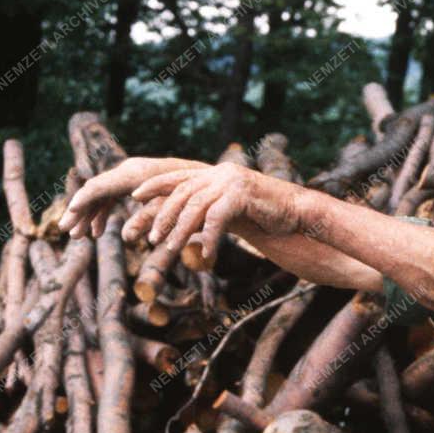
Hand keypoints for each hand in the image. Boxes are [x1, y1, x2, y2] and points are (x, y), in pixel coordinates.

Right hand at [59, 157, 204, 239]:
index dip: (82, 203)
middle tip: (67, 230)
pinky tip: (98, 232)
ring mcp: (131, 175)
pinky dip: (102, 214)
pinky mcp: (136, 183)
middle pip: (95, 190)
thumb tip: (131, 238)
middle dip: (79, 212)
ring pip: (101, 195)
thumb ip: (152, 217)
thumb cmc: (196, 195)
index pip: (99, 186)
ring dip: (88, 215)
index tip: (69, 217)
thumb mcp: (175, 207)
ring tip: (79, 236)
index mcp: (135, 174)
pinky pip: (111, 197)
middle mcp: (129, 170)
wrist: (212, 180)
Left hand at [128, 163, 303, 265]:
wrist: (299, 214)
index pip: (177, 177)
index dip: (154, 186)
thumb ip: (212, 213)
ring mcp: (230, 182)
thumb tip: (192, 230)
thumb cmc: (268, 218)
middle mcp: (219, 174)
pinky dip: (209, 240)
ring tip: (168, 249)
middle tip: (149, 238)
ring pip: (194, 207)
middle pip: (181, 193)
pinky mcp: (241, 195)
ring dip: (179, 231)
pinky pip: (216, 220)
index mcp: (215, 174)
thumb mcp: (234, 213)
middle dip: (162, 216)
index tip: (134, 197)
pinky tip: (207, 258)